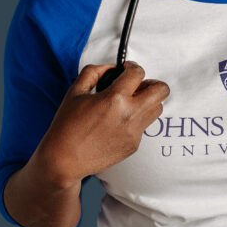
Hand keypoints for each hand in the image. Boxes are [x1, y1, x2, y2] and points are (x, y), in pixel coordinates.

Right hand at [33, 61, 169, 185]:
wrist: (64, 159)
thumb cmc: (67, 125)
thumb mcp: (76, 91)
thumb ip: (95, 72)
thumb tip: (112, 67)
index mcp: (114, 99)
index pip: (138, 73)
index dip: (132, 66)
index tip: (127, 68)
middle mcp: (129, 115)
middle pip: (161, 90)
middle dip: (152, 82)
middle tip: (137, 85)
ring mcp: (134, 132)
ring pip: (157, 109)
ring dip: (148, 101)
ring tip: (130, 103)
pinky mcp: (134, 145)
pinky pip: (144, 126)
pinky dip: (135, 119)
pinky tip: (117, 122)